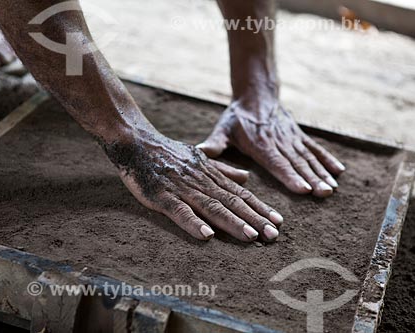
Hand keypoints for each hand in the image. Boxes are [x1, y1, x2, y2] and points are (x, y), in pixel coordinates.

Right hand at [100, 133, 282, 241]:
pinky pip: (179, 211)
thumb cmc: (168, 153)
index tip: (278, 221)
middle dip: (254, 219)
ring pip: (211, 207)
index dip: (259, 207)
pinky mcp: (161, 196)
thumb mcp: (199, 157)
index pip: (239, 193)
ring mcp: (181, 189)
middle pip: (231, 202)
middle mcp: (200, 181)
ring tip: (251, 236)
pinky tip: (207, 236)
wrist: (136, 143)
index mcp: (210, 174)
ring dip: (232, 222)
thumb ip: (223, 169)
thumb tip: (247, 178)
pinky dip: (193, 223)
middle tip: (273, 235)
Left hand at [197, 99, 345, 196]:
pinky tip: (339, 171)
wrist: (257, 93)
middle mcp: (279, 140)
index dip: (289, 176)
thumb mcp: (223, 128)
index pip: (276, 162)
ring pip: (308, 156)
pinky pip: (315, 147)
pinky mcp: (299, 135)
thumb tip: (199, 153)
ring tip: (332, 188)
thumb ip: (214, 142)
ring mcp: (291, 137)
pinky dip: (327, 158)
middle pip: (297, 162)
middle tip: (323, 193)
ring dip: (321, 172)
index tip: (302, 189)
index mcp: (260, 143)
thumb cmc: (237, 116)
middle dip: (311, 178)